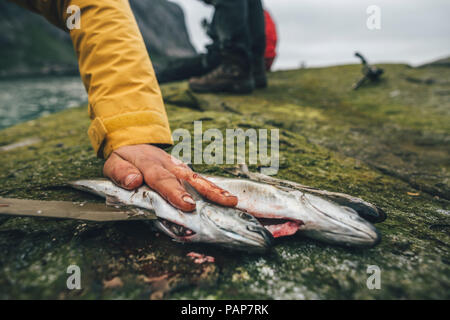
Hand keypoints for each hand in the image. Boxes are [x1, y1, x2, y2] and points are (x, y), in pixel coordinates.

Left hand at [103, 144, 237, 211]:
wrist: (135, 142)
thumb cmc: (125, 159)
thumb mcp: (113, 163)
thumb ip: (121, 172)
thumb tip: (132, 181)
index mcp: (150, 165)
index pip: (162, 179)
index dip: (175, 192)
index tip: (187, 204)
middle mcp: (169, 166)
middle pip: (189, 178)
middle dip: (205, 192)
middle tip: (220, 203)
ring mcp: (180, 168)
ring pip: (199, 179)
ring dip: (215, 190)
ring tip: (231, 200)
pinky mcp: (186, 172)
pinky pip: (201, 180)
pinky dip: (215, 189)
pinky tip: (228, 198)